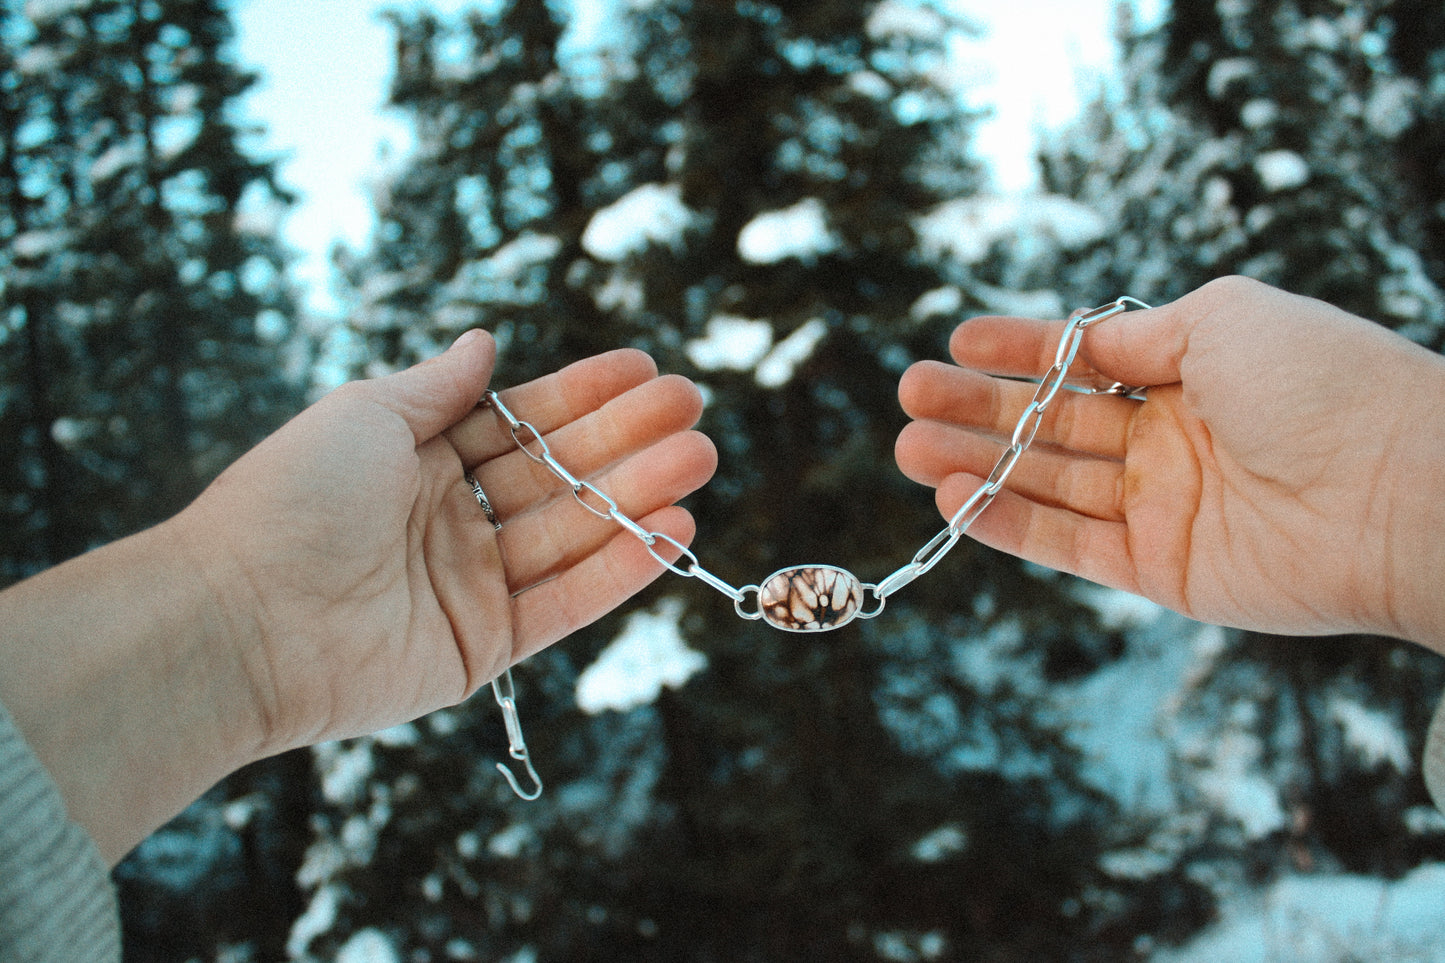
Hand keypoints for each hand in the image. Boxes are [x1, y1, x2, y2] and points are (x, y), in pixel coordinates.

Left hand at [182, 330, 716, 753]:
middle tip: (692, 407)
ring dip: (639, 497)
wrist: (238, 618)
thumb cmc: (290, 498)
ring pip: (572, 534)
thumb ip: (438, 386)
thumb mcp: (365, 415)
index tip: (643, 366)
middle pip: (558, 475)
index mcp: (419, 461)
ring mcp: (471, 585)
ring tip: (700, 457)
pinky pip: (566, 603)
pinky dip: (621, 571)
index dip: (583, 394)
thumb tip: (485, 341)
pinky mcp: (484, 646)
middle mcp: (451, 520)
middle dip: (627, 440)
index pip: (521, 421)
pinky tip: (673, 531)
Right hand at [896, 276, 1444, 648]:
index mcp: (1193, 374)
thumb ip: (1135, 335)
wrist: (1402, 490)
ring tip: (906, 446)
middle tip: (907, 395)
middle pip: (1053, 426)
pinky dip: (1009, 525)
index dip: (1020, 351)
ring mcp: (1164, 507)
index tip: (958, 341)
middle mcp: (1173, 439)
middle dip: (978, 409)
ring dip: (975, 466)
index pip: (1086, 362)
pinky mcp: (1161, 570)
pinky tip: (954, 500)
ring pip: (1048, 484)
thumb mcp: (1223, 318)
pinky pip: (1069, 546)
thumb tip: (1077, 341)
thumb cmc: (1323, 383)